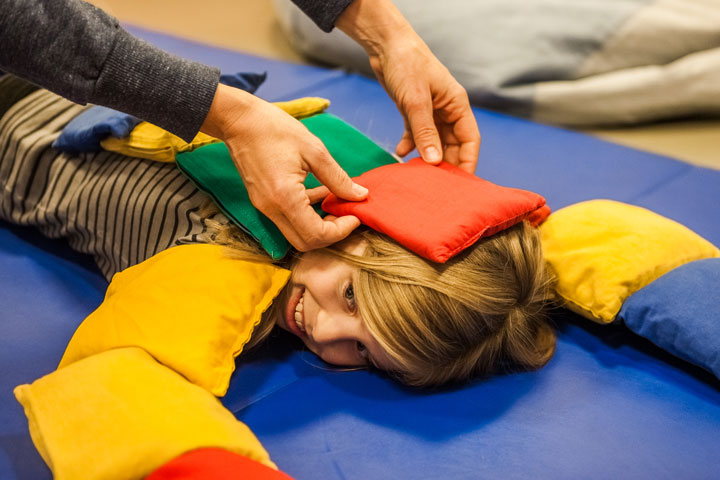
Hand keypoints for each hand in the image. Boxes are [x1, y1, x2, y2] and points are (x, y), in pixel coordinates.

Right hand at [201, 84, 367, 250]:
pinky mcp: (263, 202)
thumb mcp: (314, 150)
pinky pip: (288, 219)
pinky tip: (320, 192)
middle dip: (331, 234)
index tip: (355, 215)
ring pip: (296, 234)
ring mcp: (264, 207)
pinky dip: (307, 214)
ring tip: (336, 201)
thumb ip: (338, 177)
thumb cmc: (275, 129)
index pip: (316, 234)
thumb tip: (360, 195)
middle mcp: (272, 209)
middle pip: (305, 243)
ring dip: (319, 225)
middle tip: (347, 214)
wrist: (240, 120)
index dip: (341, 231)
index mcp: (285, 197)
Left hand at [337, 0, 479, 173]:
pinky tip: (399, 154)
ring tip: (418, 176)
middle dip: (444, 165)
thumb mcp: (416, 100)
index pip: (470, 140)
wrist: (386, 46)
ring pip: (433, 143)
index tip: (461, 185)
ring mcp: (430, 112)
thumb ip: (425, 131)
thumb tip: (434, 161)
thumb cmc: (407, 65)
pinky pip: (416, 135)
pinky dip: (409, 145)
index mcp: (457, 105)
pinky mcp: (413, 112)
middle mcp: (447, 111)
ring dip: (426, 158)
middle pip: (452, 145)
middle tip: (436, 187)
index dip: (467, 162)